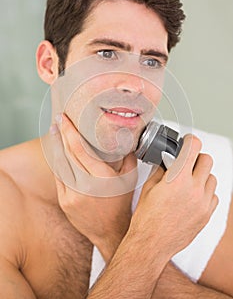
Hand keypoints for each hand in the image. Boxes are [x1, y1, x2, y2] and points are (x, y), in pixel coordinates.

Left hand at [50, 114, 137, 261]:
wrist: (111, 231)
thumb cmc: (121, 204)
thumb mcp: (130, 178)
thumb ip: (128, 156)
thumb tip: (124, 137)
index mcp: (102, 178)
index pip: (80, 148)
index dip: (70, 131)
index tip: (65, 119)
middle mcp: (85, 186)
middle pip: (68, 153)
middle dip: (62, 134)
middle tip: (59, 119)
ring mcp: (72, 195)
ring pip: (60, 164)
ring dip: (56, 146)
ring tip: (55, 131)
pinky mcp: (64, 202)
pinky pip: (58, 177)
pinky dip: (57, 163)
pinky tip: (57, 152)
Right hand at [130, 134, 218, 257]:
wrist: (151, 244)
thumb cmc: (146, 217)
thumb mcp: (148, 188)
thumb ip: (162, 170)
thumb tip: (168, 160)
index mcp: (178, 179)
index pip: (194, 147)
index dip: (190, 141)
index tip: (187, 142)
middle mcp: (194, 189)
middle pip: (207, 160)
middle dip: (196, 157)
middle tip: (186, 163)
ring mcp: (203, 203)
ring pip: (212, 177)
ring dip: (202, 175)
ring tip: (188, 182)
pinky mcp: (207, 215)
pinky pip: (213, 195)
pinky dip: (205, 192)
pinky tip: (192, 197)